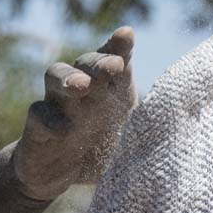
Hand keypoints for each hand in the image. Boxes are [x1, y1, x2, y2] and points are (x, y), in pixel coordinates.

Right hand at [12, 27, 136, 201]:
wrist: (56, 177)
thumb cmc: (97, 155)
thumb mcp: (129, 145)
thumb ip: (147, 132)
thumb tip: (176, 125)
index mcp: (107, 90)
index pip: (113, 59)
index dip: (119, 45)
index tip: (126, 35)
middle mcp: (82, 90)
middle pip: (86, 62)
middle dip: (98, 61)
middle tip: (112, 67)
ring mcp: (56, 105)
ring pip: (55, 74)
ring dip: (69, 77)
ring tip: (81, 86)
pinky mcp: (36, 129)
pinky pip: (38, 114)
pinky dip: (49, 120)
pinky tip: (62, 130)